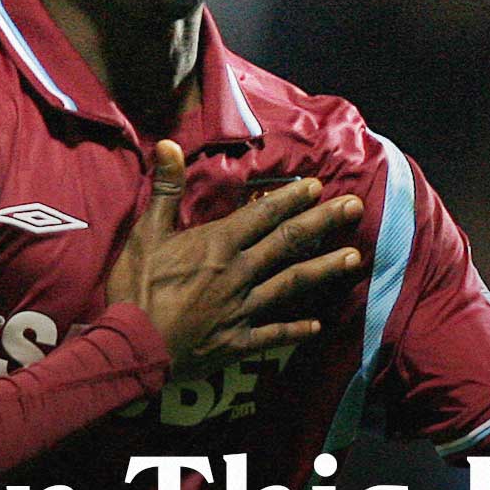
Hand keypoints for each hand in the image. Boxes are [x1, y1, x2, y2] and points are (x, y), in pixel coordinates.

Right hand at [106, 140, 365, 378]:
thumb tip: (171, 143)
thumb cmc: (136, 288)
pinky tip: (317, 325)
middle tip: (355, 206)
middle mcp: (239, 272)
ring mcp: (242, 308)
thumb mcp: (145, 233)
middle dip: (323, 222)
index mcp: (218, 244)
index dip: (291, 199)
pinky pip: (273, 334)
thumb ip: (165, 190)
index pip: (263, 215)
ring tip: (354, 257)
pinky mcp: (238, 341)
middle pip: (288, 243)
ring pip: (291, 284)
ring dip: (324, 269)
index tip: (319, 186)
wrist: (134, 346)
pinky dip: (295, 329)